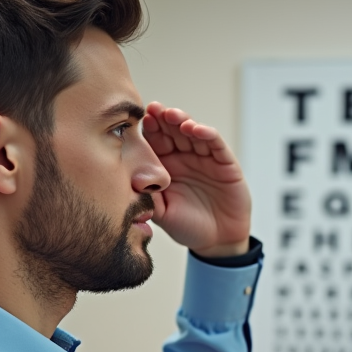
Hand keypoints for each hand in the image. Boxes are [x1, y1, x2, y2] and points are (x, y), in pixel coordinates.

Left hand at [142, 102, 250, 257]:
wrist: (217, 241)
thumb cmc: (187, 226)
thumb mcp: (162, 213)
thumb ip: (148, 196)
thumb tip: (127, 181)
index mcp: (166, 166)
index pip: (155, 141)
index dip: (149, 129)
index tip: (139, 119)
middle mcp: (184, 157)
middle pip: (173, 131)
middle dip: (163, 119)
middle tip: (153, 109)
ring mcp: (205, 158)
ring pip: (193, 132)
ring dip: (182, 121)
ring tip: (172, 115)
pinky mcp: (224, 163)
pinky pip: (215, 144)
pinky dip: (206, 134)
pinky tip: (195, 129)